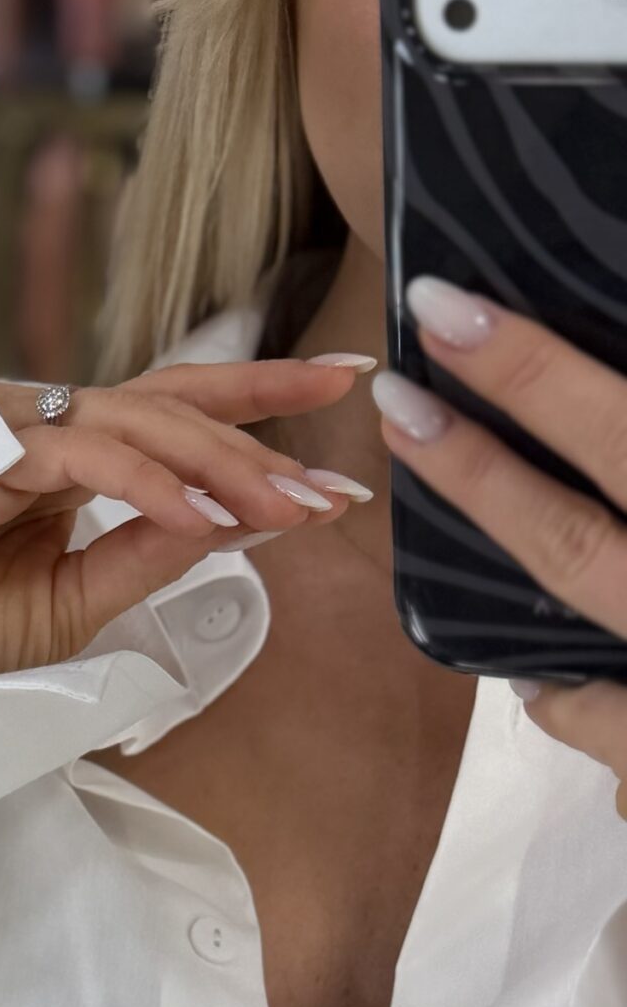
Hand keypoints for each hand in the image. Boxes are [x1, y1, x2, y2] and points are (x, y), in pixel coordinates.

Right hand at [0, 358, 372, 772]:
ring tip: (290, 511)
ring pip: (136, 420)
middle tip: (342, 458)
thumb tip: (246, 514)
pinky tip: (204, 520)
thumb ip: (151, 550)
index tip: (347, 397)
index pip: (172, 414)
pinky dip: (148, 486)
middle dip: (264, 423)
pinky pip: (80, 454)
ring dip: (219, 465)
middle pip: (169, 400)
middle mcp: (34, 431)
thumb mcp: (74, 605)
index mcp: (60, 462)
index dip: (258, 403)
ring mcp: (0, 432)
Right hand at [376, 276, 626, 811]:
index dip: (475, 475)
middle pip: (626, 445)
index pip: (562, 540)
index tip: (403, 409)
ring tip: (569, 273)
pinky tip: (623, 362)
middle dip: (531, 377)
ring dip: (612, 357)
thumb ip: (619, 734)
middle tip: (443, 299)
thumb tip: (537, 685)